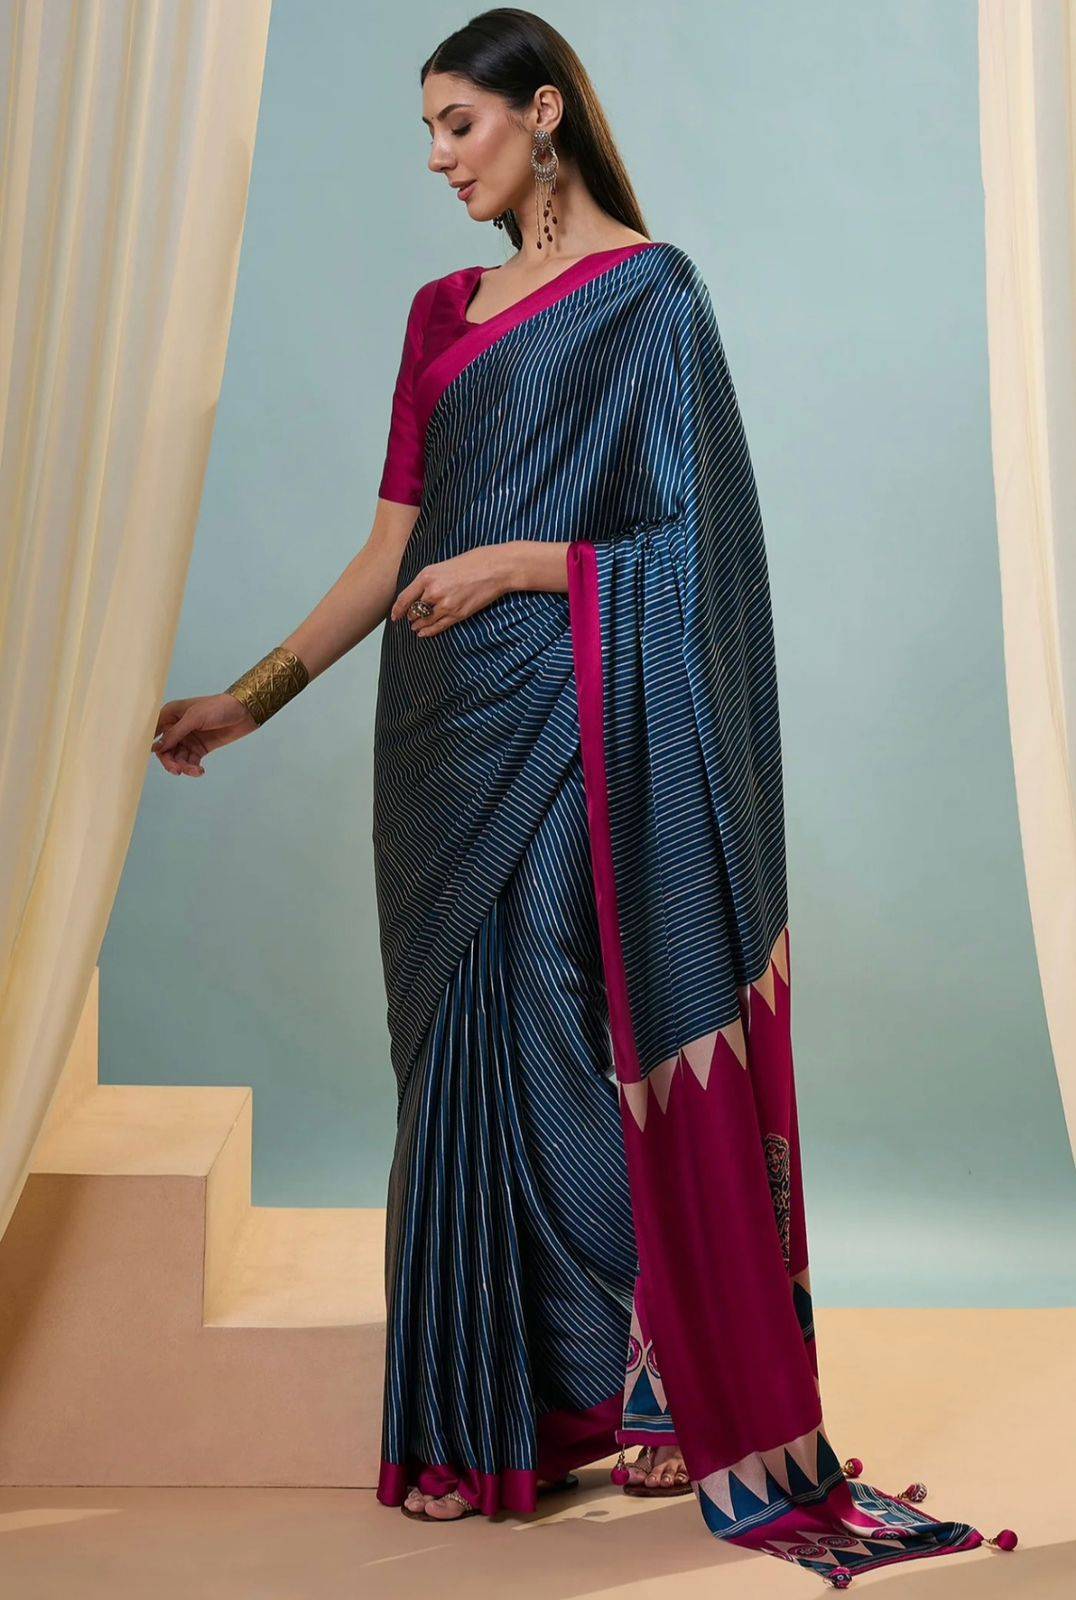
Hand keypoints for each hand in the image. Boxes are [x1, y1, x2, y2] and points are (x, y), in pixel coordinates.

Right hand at [151, 693, 257, 775]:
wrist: (244, 712)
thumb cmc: (217, 708)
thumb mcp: (194, 718)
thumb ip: (175, 733)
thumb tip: (156, 747)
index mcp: (171, 715)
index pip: (154, 732)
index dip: (153, 744)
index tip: (156, 756)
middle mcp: (177, 728)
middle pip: (165, 749)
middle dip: (170, 761)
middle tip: (177, 770)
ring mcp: (188, 739)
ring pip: (178, 758)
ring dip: (183, 767)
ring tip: (194, 771)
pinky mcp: (200, 748)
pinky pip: (190, 761)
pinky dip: (193, 768)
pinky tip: (199, 771)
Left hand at [390, 545, 516, 636]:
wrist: (494, 568)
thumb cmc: (472, 562)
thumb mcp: (443, 565)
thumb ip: (430, 580)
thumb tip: (419, 594)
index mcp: (427, 576)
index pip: (405, 598)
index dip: (397, 609)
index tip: (394, 616)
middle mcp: (433, 592)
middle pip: (414, 610)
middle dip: (410, 616)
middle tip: (408, 619)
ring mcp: (445, 604)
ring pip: (425, 620)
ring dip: (418, 625)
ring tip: (415, 627)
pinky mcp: (457, 614)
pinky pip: (438, 626)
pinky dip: (429, 631)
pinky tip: (423, 633)